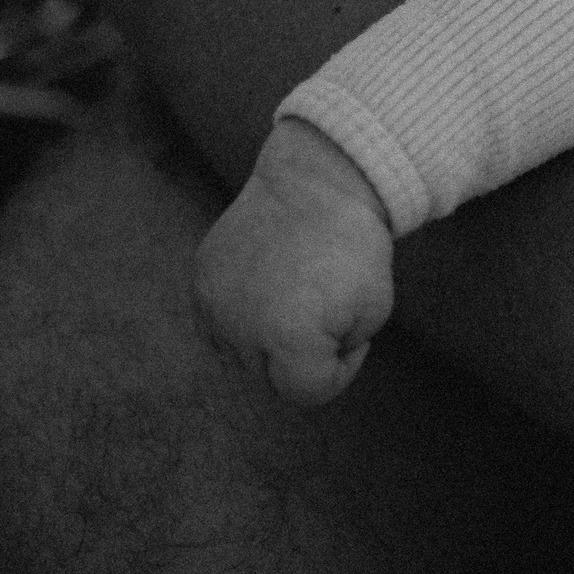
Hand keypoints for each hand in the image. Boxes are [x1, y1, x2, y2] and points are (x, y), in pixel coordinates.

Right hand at [193, 116, 396, 404]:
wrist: (320, 180)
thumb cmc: (356, 246)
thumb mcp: (373, 311)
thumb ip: (335, 356)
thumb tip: (294, 370)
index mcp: (289, 338)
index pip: (308, 393)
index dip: (340, 370)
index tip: (353, 333)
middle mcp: (241, 326)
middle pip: (269, 378)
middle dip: (302, 356)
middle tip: (325, 311)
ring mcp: (214, 302)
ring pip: (239, 354)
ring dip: (267, 339)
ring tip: (295, 296)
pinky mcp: (200, 279)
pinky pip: (218, 322)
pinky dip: (242, 315)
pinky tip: (269, 285)